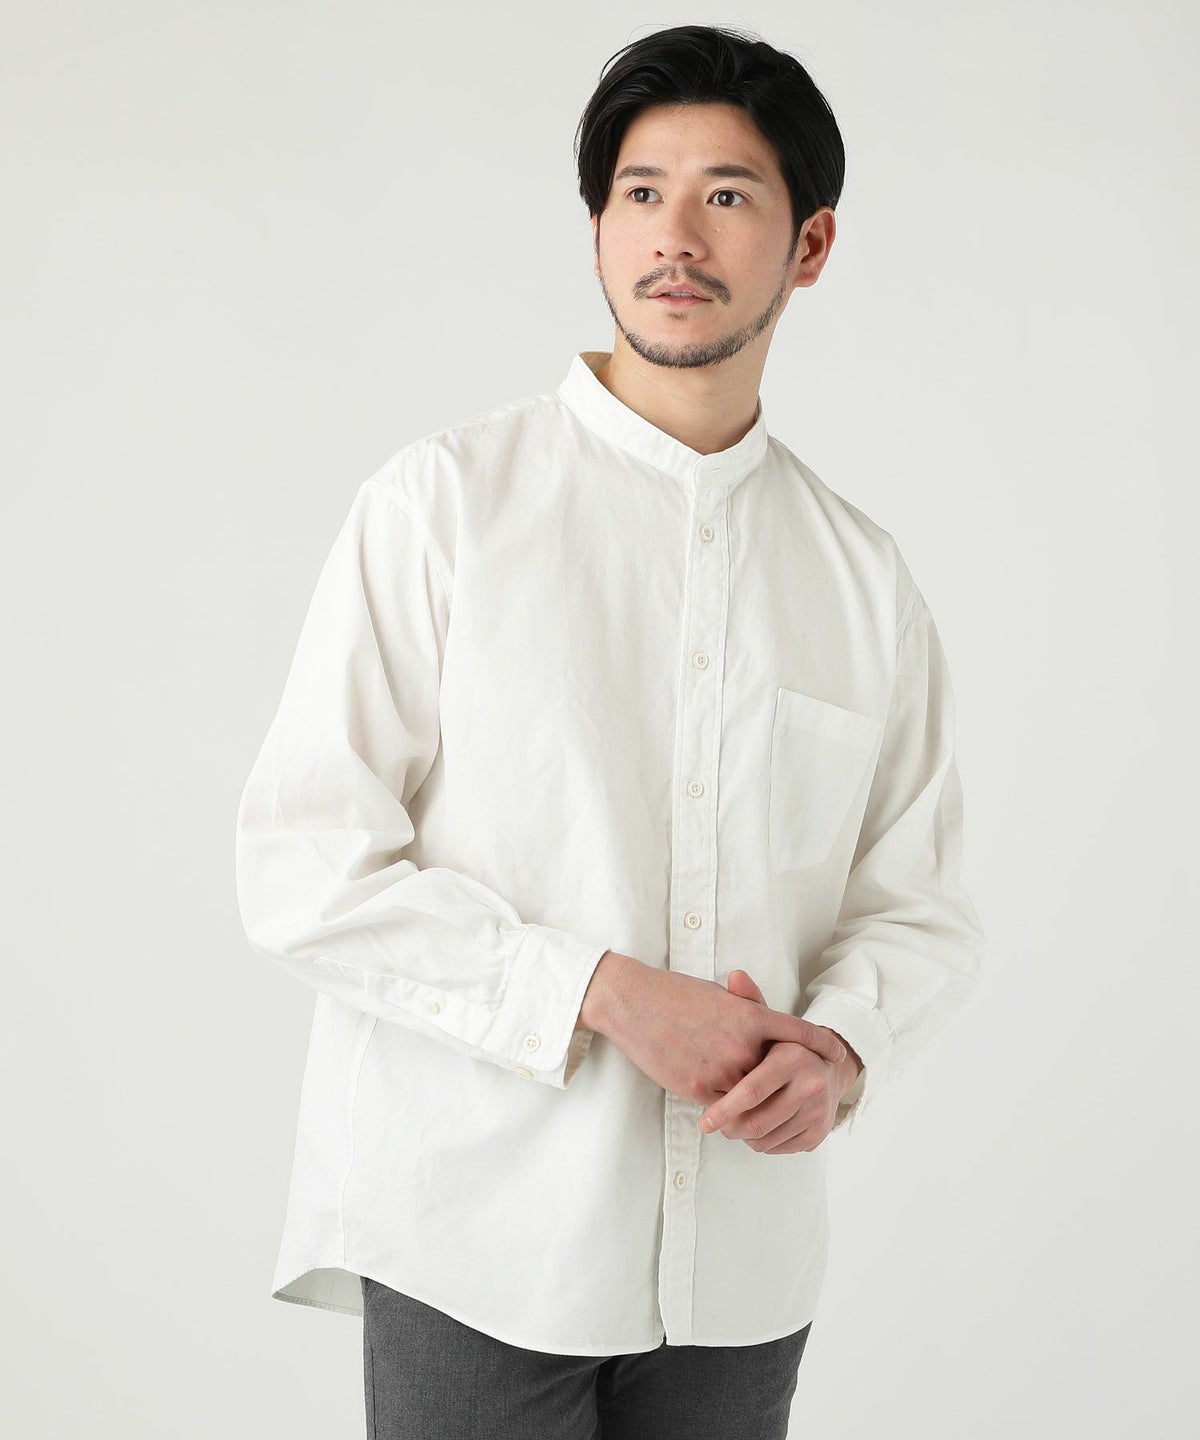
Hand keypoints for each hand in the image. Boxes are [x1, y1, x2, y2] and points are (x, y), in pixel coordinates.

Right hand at [585, 952, 845, 1110]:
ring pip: (752, 1097)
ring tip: (762, 1109)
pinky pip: (725, 1109)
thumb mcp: (717, 994)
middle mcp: (742, 1045)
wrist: (633, 1002)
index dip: (822, 1045)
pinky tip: (729, 1113)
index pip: (799, 1033)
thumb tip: (764, 1021)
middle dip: (783, 1081)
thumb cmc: (674, 993)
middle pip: (777, 1073)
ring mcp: (721, 1069)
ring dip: (756, 1104)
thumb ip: (745, 1010)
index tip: (838, 1054)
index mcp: (749, 1015)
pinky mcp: (698, 1088)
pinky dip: (730, 1111)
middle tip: (797, 1089)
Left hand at [696, 970, 859, 1153]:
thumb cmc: (780, 1045)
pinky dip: (759, 1143)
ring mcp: (817, 1113)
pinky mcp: (817, 1136)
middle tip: (712, 1124)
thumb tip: (735, 975)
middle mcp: (811, 1087)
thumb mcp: (764, 1022)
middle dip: (729, 1127)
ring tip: (729, 1123)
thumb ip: (748, 1002)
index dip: (723, 1109)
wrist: (826, 1070)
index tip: (703, 1120)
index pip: (751, 1092)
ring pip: (764, 1139)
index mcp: (794, 1059)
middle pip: (756, 1122)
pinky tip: (751, 1129)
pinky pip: (776, 1149)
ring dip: (741, 1136)